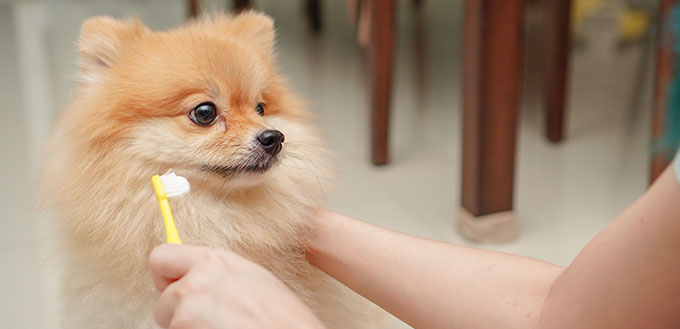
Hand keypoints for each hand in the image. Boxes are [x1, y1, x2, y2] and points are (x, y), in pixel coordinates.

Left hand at [149, 244, 325, 328]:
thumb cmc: (285, 319)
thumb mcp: (256, 280)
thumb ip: (219, 274)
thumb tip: (194, 279)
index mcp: (216, 262)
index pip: (161, 257)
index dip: (167, 277)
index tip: (174, 287)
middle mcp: (197, 281)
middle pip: (165, 298)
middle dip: (180, 313)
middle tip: (211, 321)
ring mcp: (188, 310)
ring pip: (171, 322)